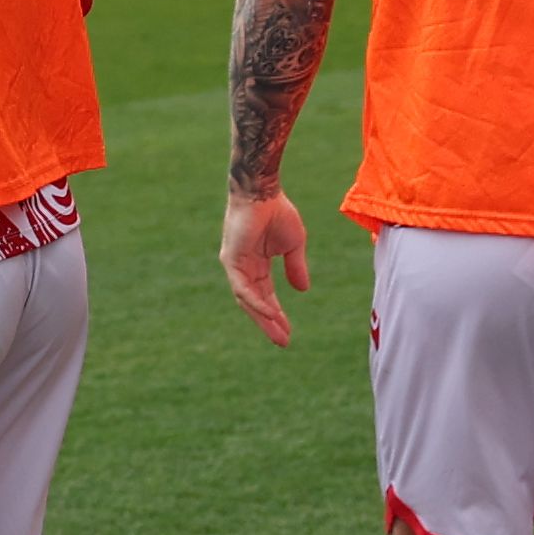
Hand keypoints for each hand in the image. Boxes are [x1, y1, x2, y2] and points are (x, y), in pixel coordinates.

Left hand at [220, 188, 310, 346]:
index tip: (288, 331)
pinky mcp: (230, 260)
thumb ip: (295, 267)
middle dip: (268, 323)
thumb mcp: (293, 245)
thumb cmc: (277, 212)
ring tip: (279, 334)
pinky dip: (257, 302)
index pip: (265, 295)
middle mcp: (243, 268)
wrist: (263, 192)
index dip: (276, 313)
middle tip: (282, 342)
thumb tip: (302, 290)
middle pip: (255, 303)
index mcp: (256, 265)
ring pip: (248, 299)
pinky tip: (269, 314)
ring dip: (264, 318)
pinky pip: (243, 288)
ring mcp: (235, 266)